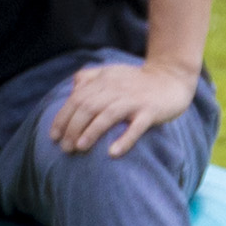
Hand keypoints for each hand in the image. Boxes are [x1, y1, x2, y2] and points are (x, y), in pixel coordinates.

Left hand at [44, 58, 193, 156]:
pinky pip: (136, 126)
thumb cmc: (137, 81)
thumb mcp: (111, 73)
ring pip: (108, 115)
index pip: (77, 98)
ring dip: (91, 132)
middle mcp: (116, 89)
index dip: (63, 117)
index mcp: (104, 80)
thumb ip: (90, 77)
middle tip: (64, 148)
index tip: (54, 135)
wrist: (171, 77)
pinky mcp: (151, 111)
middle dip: (73, 128)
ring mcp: (134, 100)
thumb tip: (73, 88)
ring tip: (79, 148)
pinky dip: (125, 139)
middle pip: (88, 107)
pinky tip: (113, 152)